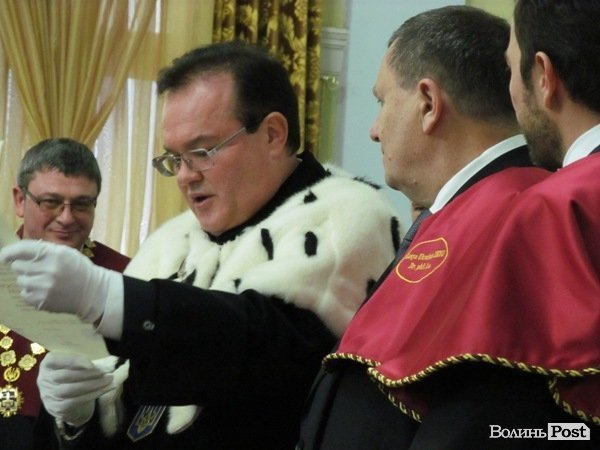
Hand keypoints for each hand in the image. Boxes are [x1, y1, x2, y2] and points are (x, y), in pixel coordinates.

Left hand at [0, 240, 121, 322]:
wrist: (93, 292)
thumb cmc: (78, 269)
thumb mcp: (65, 253)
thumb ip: (43, 250)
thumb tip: (16, 252)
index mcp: (54, 254)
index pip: (22, 250)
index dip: (9, 252)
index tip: (3, 256)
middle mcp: (47, 270)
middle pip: (18, 266)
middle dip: (24, 266)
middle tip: (37, 268)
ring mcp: (44, 287)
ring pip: (20, 280)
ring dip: (28, 279)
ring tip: (43, 280)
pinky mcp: (41, 301)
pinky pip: (24, 293)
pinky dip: (31, 291)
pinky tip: (45, 290)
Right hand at [38, 352, 116, 426]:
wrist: (68, 401)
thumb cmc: (74, 376)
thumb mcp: (75, 366)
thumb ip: (83, 361)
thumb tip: (107, 361)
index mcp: (47, 364)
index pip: (55, 360)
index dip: (73, 361)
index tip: (92, 364)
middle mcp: (43, 379)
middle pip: (65, 376)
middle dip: (88, 374)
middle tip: (105, 372)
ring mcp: (48, 395)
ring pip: (70, 390)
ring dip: (93, 384)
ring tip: (109, 380)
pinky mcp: (55, 407)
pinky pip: (74, 402)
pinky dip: (93, 394)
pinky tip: (105, 389)